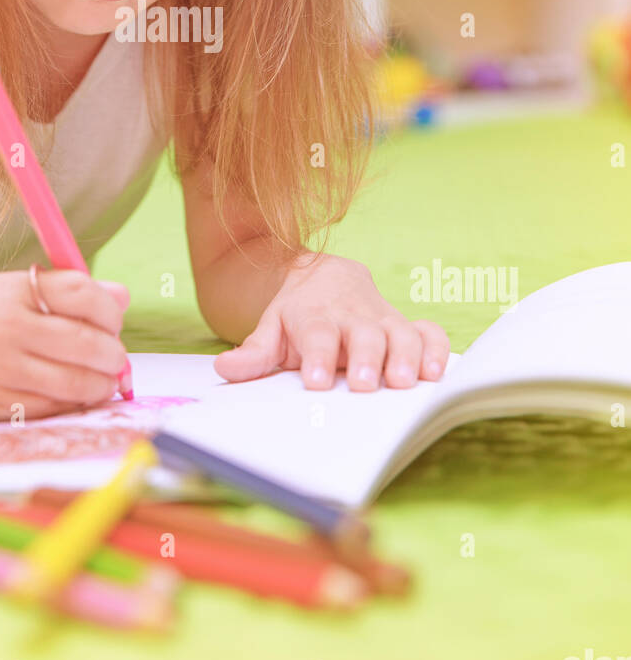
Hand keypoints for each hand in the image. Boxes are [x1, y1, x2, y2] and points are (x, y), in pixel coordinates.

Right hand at [0, 269, 130, 420]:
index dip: (110, 310)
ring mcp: (1, 371)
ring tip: (101, 378)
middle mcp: (8, 329)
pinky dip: (74, 404)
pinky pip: (54, 409)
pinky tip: (72, 395)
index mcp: (15, 291)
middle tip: (115, 357)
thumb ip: (66, 291)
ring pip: (77, 383)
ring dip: (102, 384)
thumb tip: (122, 297)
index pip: (84, 294)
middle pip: (88, 343)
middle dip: (114, 354)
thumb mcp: (11, 290)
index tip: (113, 320)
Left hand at [213, 253, 448, 390]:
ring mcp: (382, 319)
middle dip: (365, 358)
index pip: (317, 335)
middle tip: (364, 383)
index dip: (318, 356)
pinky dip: (436, 349)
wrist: (322, 276)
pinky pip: (429, 332)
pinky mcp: (406, 324)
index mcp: (315, 317)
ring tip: (402, 382)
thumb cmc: (297, 315)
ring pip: (400, 333)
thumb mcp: (271, 329)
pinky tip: (435, 373)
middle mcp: (352, 317)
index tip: (317, 381)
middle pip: (362, 335)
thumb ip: (253, 353)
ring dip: (404, 356)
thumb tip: (224, 369)